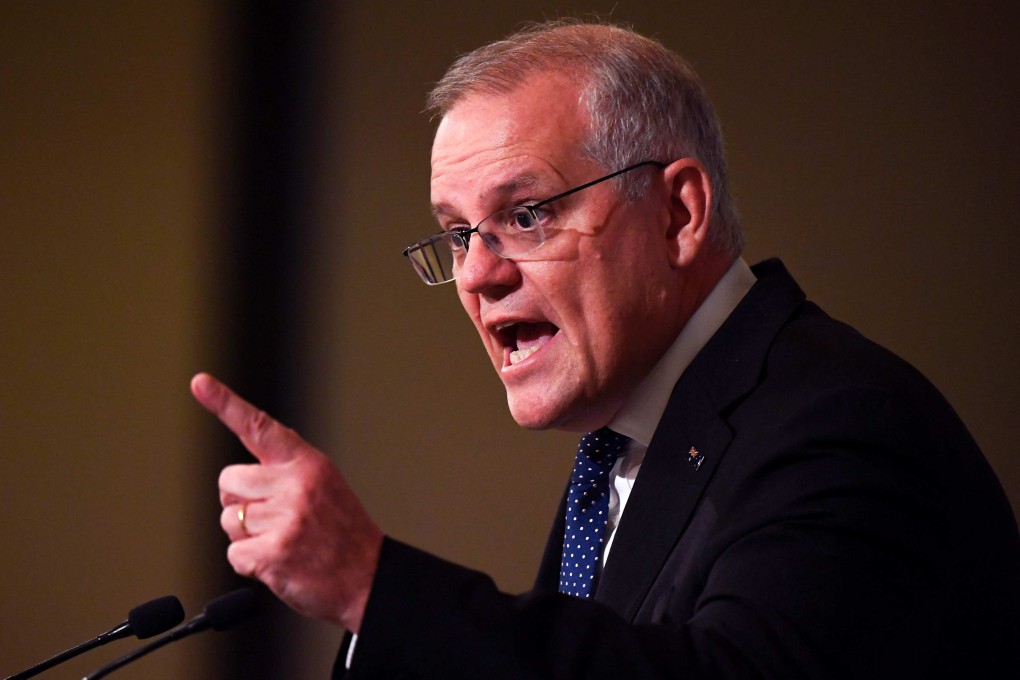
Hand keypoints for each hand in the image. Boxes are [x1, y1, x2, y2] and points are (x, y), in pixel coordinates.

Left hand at [190, 372, 382, 632]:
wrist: (370, 578)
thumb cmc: (344, 535)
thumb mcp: (326, 486)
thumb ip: (287, 470)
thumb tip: (242, 467)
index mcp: (308, 464)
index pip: (259, 427)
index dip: (224, 403)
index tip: (199, 383)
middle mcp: (295, 485)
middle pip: (228, 480)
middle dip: (239, 501)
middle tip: (271, 518)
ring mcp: (284, 519)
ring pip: (227, 519)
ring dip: (246, 535)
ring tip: (283, 541)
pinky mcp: (273, 553)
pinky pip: (234, 553)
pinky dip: (249, 563)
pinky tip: (279, 561)